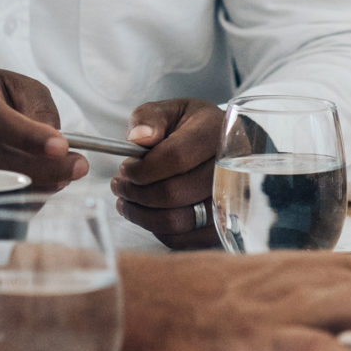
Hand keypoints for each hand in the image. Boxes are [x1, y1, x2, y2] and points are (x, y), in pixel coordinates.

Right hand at [0, 68, 85, 188]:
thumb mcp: (19, 87)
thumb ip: (40, 110)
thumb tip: (55, 147)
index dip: (26, 136)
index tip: (62, 147)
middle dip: (38, 169)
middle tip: (76, 169)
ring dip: (30, 187)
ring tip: (61, 178)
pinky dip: (15, 201)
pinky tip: (37, 191)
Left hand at [112, 97, 226, 247]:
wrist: (222, 146)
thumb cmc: (192, 128)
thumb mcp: (171, 111)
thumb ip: (149, 118)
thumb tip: (138, 137)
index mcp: (215, 133)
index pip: (176, 158)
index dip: (143, 168)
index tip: (125, 168)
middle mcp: (229, 170)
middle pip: (174, 193)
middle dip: (136, 193)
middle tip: (120, 186)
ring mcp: (230, 202)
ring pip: (178, 221)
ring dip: (142, 215)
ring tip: (126, 201)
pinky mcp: (222, 227)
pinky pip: (184, 239)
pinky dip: (157, 230)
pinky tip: (147, 214)